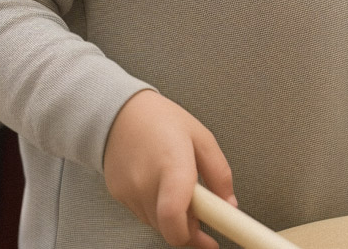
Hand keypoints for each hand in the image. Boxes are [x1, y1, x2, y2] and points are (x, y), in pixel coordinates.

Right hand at [103, 90, 234, 247]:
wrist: (118, 112)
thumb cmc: (159, 119)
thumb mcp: (201, 137)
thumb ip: (219, 173)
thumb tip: (228, 204)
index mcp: (171, 163)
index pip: (174, 215)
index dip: (192, 236)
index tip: (210, 241)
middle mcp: (146, 181)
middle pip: (170, 228)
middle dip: (190, 228)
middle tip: (202, 215)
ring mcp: (129, 191)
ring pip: (158, 225)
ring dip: (173, 219)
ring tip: (179, 191)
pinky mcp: (119, 196)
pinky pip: (144, 215)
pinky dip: (157, 210)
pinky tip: (160, 186)